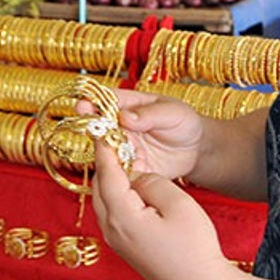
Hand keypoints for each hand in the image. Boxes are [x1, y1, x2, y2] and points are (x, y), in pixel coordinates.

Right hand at [80, 90, 204, 180]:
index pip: (106, 101)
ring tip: (110, 158)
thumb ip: (150, 114)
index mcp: (128, 105)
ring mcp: (122, 149)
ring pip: (105, 153)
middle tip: (93, 133)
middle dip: (93, 131)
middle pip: (100, 128)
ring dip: (104, 157)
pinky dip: (116, 177)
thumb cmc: (183, 122)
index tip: (84, 107)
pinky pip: (118, 174)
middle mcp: (120, 127)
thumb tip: (125, 116)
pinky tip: (120, 179)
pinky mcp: (129, 169)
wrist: (195, 150)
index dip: (93, 103)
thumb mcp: (173, 112)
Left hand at [91, 144, 233, 279]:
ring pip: (104, 201)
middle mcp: (112, 230)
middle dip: (106, 163)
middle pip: (100, 187)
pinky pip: (113, 214)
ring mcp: (116, 242)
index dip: (106, 149)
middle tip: (115, 141)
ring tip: (125, 160)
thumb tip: (136, 176)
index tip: (102, 129)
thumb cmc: (194, 247)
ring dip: (112, 180)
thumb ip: (151, 182)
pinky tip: (133, 188)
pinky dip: (117, 196)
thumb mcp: (177, 204)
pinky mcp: (126, 249)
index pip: (107, 173)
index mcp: (122, 216)